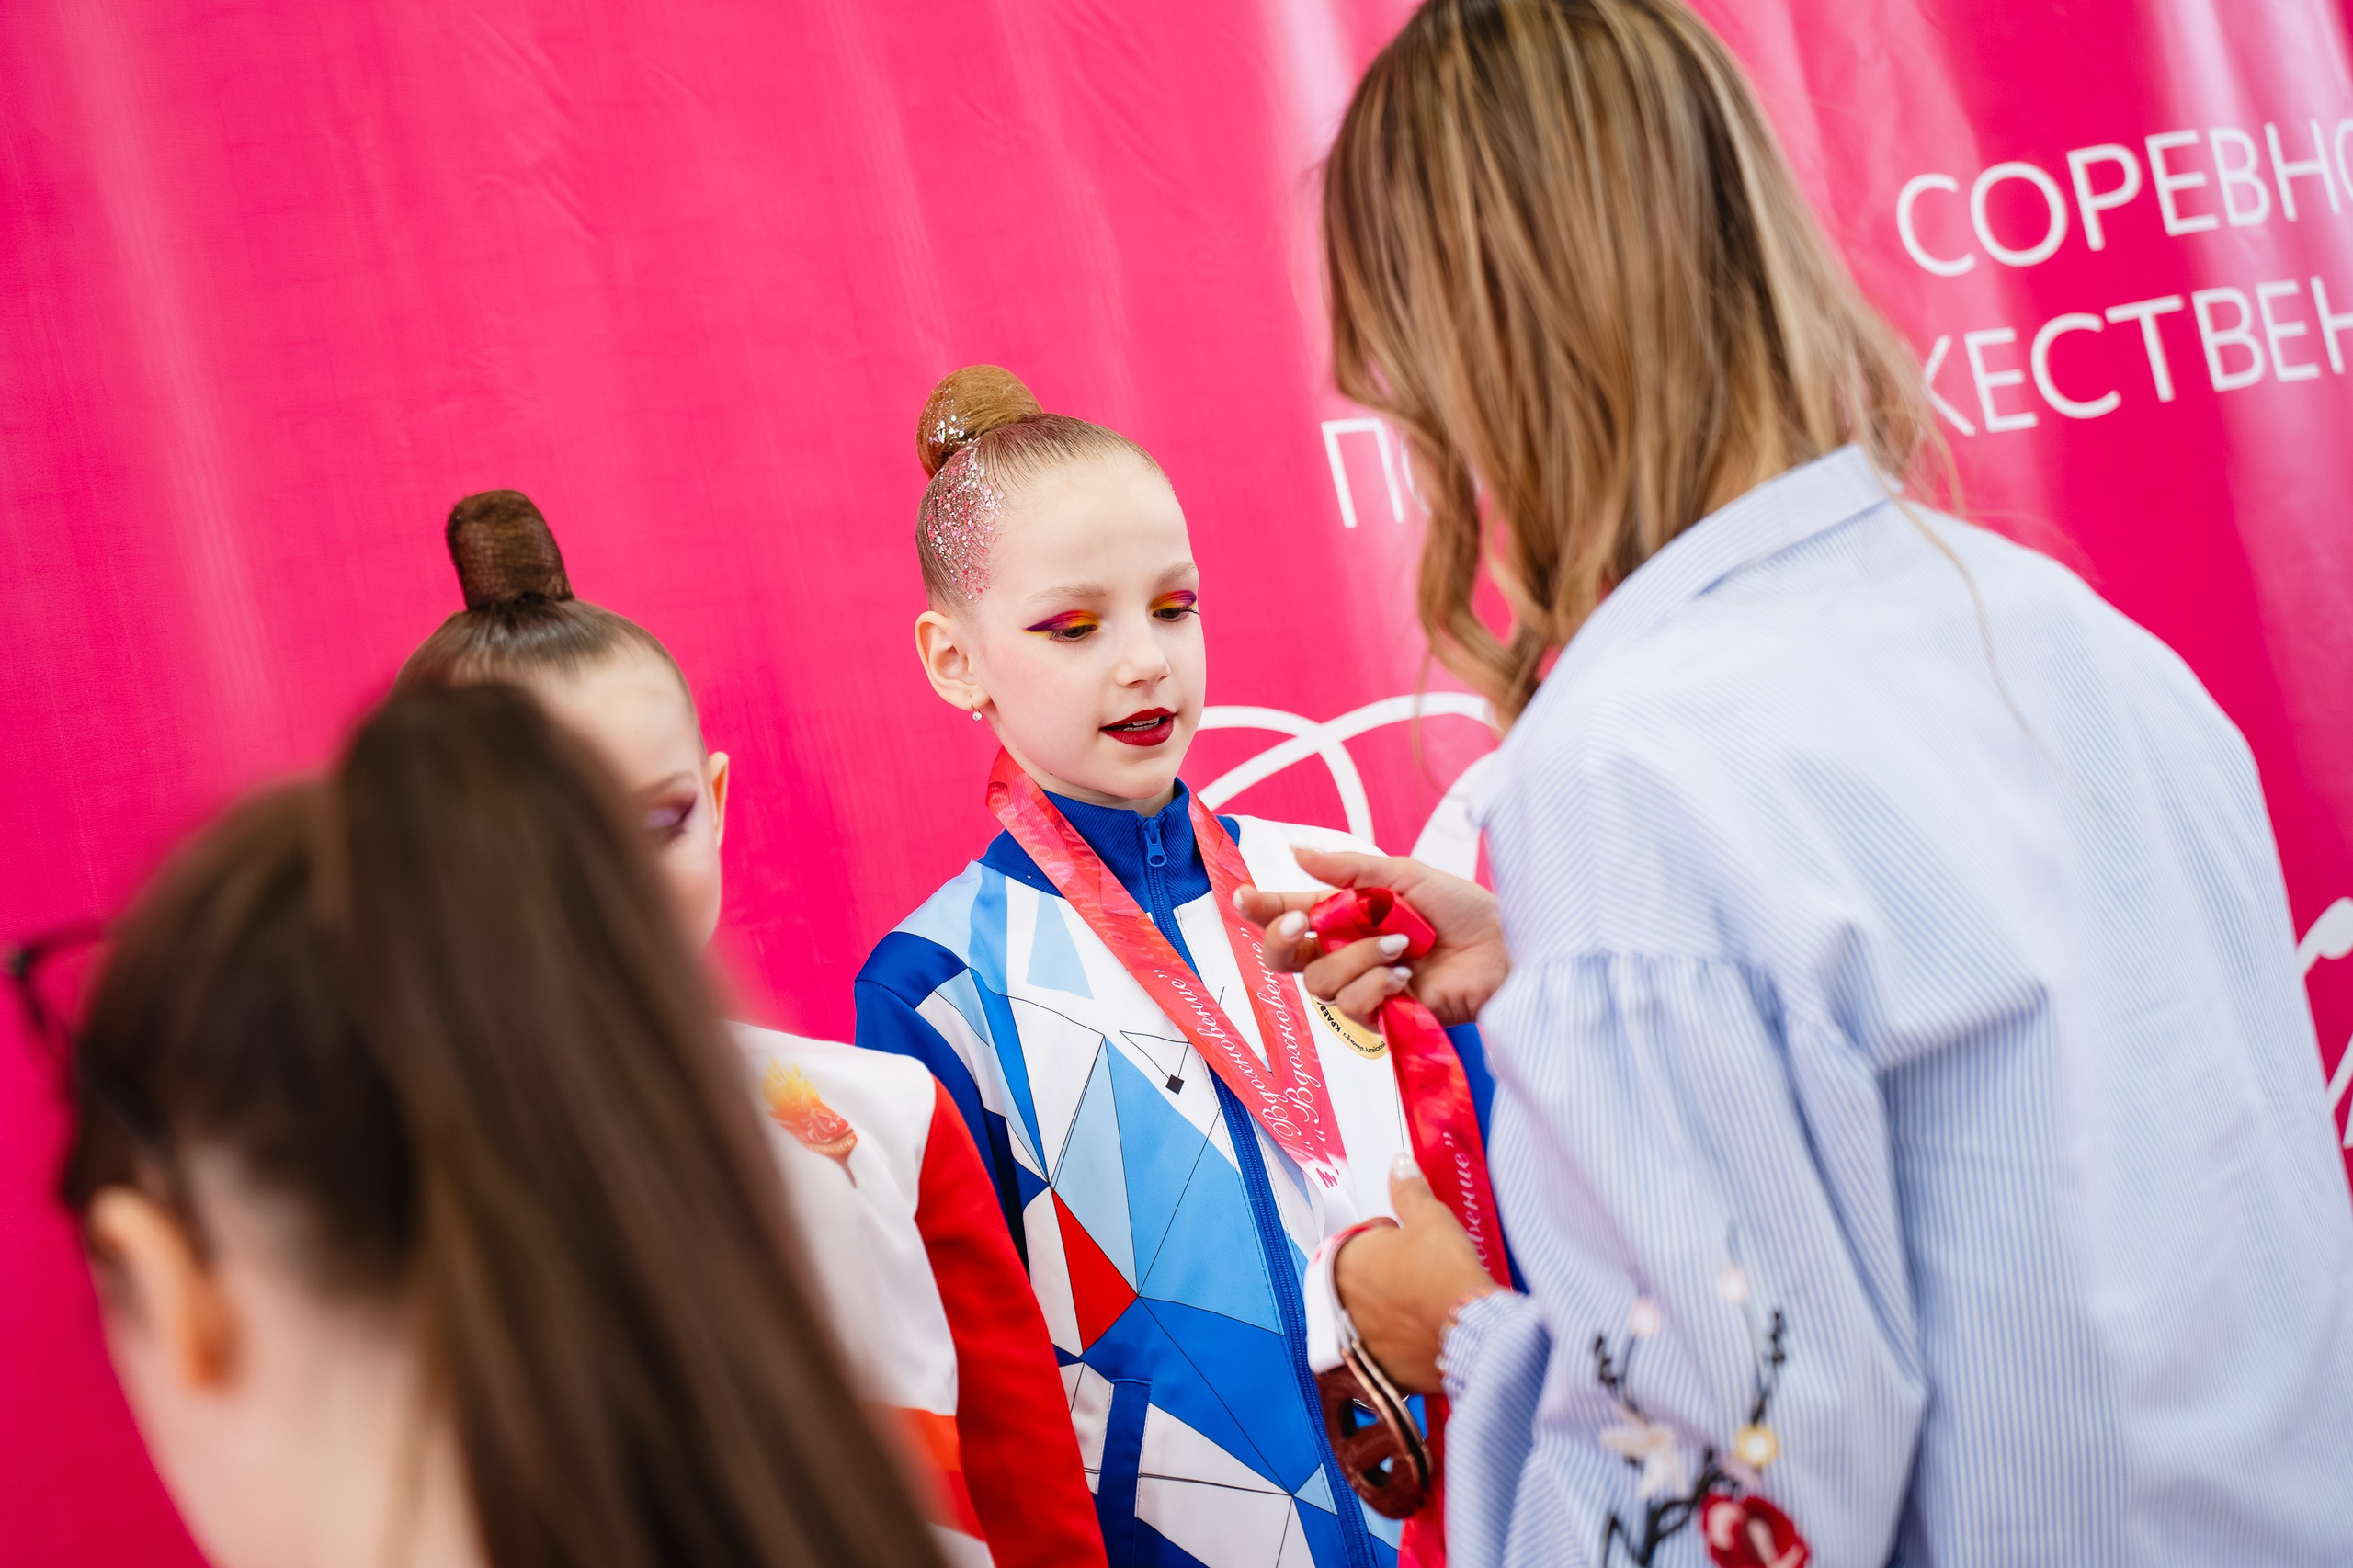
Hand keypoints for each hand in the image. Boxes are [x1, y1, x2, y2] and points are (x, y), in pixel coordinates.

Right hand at [1233, 847, 1506, 1026]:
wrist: (1502, 948)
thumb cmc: (1460, 910)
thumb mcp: (1403, 875)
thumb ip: (1348, 870)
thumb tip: (1298, 852)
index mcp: (1345, 916)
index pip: (1290, 914)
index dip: (1263, 908)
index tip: (1245, 897)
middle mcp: (1346, 953)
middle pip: (1284, 958)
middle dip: (1282, 938)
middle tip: (1302, 920)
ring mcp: (1362, 987)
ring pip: (1319, 982)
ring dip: (1357, 958)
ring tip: (1401, 945)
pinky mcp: (1382, 1018)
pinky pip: (1353, 1007)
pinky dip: (1376, 985)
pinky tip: (1406, 975)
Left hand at [1333, 1161, 1501, 1393]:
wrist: (1471, 1331)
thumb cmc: (1445, 1274)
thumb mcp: (1430, 1218)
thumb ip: (1408, 1191)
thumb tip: (1400, 1166)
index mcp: (1343, 1262)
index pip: (1355, 1243)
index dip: (1385, 1239)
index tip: (1407, 1243)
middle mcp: (1340, 1304)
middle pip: (1360, 1281)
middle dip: (1386, 1274)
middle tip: (1420, 1272)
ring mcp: (1357, 1341)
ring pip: (1370, 1317)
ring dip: (1390, 1309)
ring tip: (1425, 1303)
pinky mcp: (1378, 1370)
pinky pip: (1384, 1351)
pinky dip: (1400, 1343)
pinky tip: (1426, 1332)